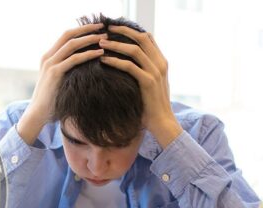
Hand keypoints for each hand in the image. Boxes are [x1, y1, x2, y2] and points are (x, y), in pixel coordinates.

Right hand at [17, 23, 106, 144]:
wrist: (37, 114)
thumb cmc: (51, 101)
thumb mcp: (59, 82)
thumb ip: (68, 72)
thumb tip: (86, 69)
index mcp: (48, 57)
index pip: (65, 36)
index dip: (81, 30)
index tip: (97, 28)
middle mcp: (47, 57)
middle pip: (68, 35)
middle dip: (87, 29)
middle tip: (103, 26)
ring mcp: (49, 64)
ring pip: (71, 44)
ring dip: (89, 38)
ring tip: (104, 37)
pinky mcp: (54, 73)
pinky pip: (73, 59)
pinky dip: (88, 54)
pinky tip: (100, 52)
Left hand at [99, 26, 182, 148]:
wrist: (162, 123)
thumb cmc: (150, 106)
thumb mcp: (148, 85)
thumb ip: (141, 72)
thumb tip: (123, 65)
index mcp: (161, 62)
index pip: (147, 38)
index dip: (130, 31)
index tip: (114, 29)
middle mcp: (160, 63)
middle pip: (142, 38)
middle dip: (123, 31)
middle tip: (106, 29)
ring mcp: (156, 72)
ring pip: (134, 49)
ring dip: (116, 44)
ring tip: (101, 43)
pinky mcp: (148, 82)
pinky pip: (130, 66)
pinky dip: (115, 61)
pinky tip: (103, 60)